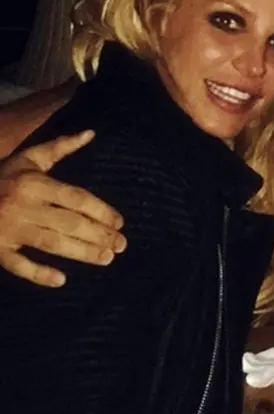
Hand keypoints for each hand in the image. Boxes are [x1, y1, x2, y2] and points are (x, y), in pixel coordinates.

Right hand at [0, 130, 126, 286]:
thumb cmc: (4, 176)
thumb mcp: (30, 158)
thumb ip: (61, 146)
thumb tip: (92, 133)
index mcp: (32, 183)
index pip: (74, 197)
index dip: (100, 210)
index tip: (120, 222)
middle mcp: (21, 205)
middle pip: (67, 222)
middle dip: (98, 234)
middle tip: (122, 245)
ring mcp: (8, 229)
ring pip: (50, 244)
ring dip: (81, 253)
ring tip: (106, 258)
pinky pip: (18, 266)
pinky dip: (38, 274)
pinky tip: (61, 280)